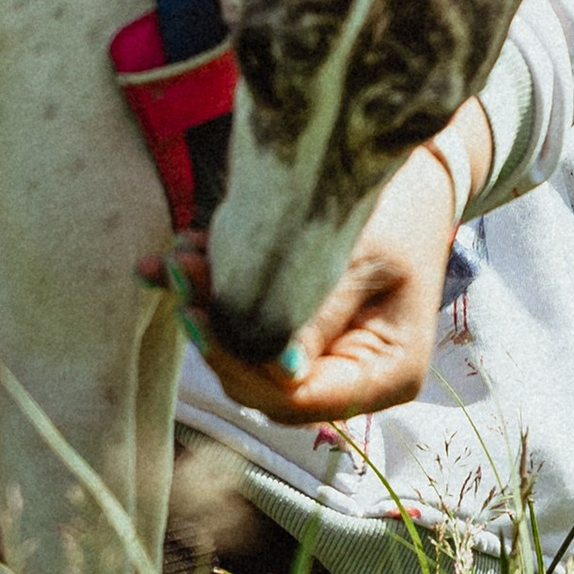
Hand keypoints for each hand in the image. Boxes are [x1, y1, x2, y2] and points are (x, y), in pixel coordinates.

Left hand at [160, 128, 473, 426]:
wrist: (409, 176)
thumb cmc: (397, 208)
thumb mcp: (363, 252)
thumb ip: (318, 310)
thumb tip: (277, 366)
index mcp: (385, 373)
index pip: (299, 397)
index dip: (243, 363)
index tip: (198, 314)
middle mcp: (351, 378)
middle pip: (264, 386)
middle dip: (215, 333)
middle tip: (180, 269)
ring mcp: (321, 359)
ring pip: (245, 358)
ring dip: (206, 310)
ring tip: (178, 257)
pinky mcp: (293, 332)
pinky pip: (243, 329)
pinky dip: (208, 297)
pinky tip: (164, 266)